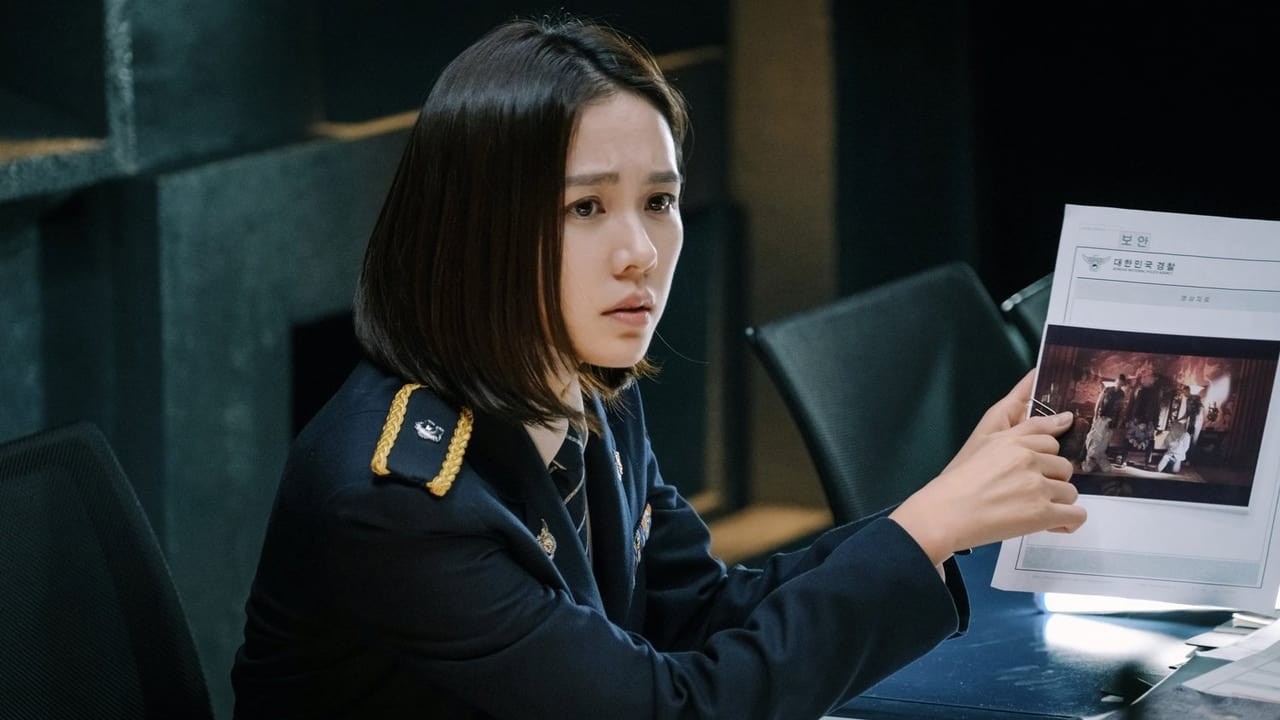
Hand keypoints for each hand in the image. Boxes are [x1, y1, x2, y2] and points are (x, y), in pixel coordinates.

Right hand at [889, 374, 1086, 564]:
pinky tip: (1051, 524)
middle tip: (1026, 493)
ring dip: (1056, 502)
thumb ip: (1020, 429)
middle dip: (1050, 479)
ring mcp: (1038, 486)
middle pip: (1063, 465)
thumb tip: (1064, 418)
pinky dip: (1067, 522)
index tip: (1044, 462)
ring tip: (1031, 511)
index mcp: (1012, 440)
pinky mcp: (1043, 514)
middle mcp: (1029, 459)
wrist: (945, 513)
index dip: (1047, 452)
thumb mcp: (981, 444)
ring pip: (1070, 491)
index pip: (1047, 435)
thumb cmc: (957, 482)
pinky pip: (1075, 515)